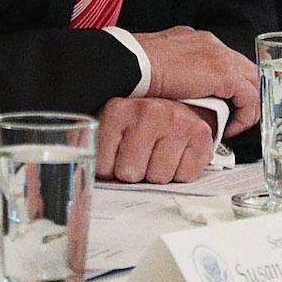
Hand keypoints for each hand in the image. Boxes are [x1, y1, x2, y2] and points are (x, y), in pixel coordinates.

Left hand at [95, 97, 214, 183]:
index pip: (102, 165)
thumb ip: (90, 147)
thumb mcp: (109, 128)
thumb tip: (80, 176)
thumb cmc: (139, 124)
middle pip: (130, 173)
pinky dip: (179, 172)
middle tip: (139, 157)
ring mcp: (177, 122)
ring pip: (158, 177)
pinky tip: (175, 154)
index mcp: (119, 110)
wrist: (177, 104)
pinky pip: (184, 176)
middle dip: (134, 172)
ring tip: (157, 153)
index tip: (113, 160)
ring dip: (157, 172)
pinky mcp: (200, 135)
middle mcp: (149, 112)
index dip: (109, 170)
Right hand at [132, 26, 259, 133]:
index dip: (227, 84)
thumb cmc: (134, 68)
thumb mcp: (157, 68)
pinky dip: (244, 115)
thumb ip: (172, 75)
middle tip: (236, 115)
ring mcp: (220, 56)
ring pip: (252, 82)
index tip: (220, 103)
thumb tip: (173, 94)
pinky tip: (230, 129)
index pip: (223, 60)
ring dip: (247, 105)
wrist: (132, 62)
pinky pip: (249, 98)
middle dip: (244, 93)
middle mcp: (212, 44)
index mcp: (195, 40)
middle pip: (244, 69)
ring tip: (235, 125)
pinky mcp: (224, 74)